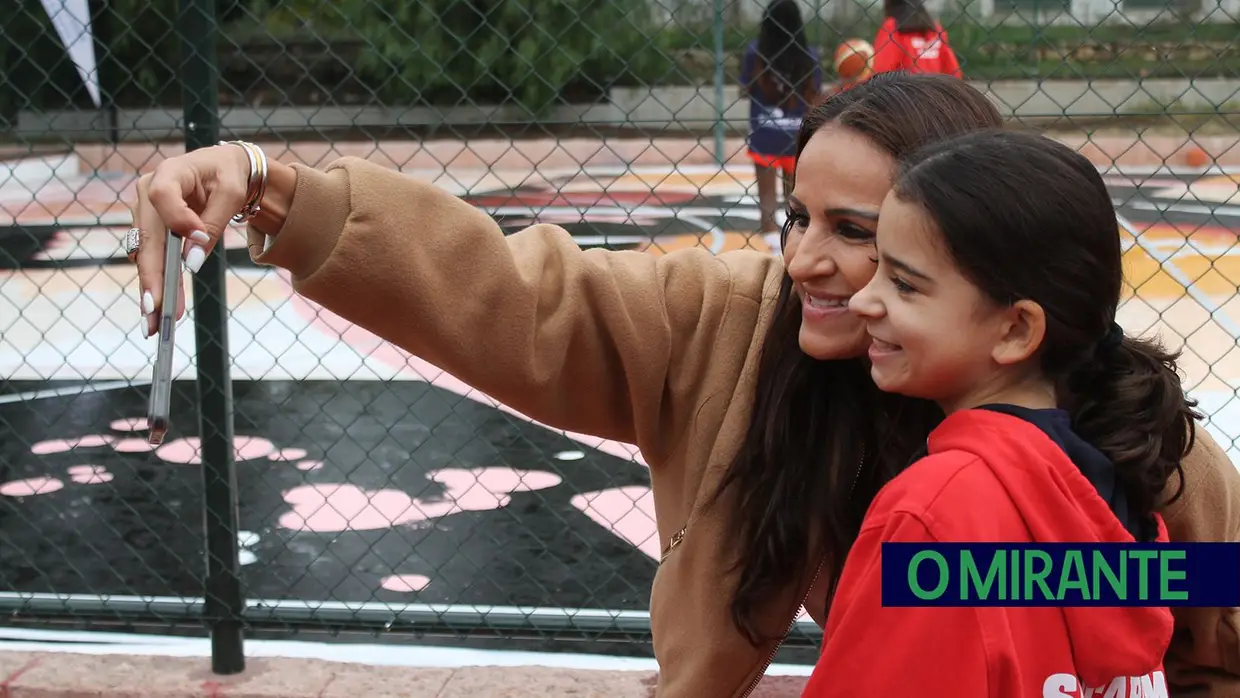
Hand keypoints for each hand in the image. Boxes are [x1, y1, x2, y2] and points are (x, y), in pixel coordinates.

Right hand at [128, 144, 250, 336]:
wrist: (222, 169)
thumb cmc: (228, 176)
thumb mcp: (231, 194)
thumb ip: (212, 223)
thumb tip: (191, 262)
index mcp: (170, 172)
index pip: (163, 196)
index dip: (178, 219)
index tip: (197, 241)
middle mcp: (148, 191)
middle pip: (148, 236)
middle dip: (152, 275)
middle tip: (156, 308)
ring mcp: (145, 212)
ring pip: (146, 254)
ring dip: (152, 287)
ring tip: (156, 321)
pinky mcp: (151, 229)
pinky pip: (153, 259)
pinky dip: (157, 283)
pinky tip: (159, 309)